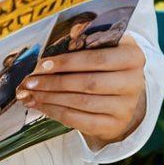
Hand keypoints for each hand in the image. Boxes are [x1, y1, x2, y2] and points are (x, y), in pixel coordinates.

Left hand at [15, 33, 146, 149]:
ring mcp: (126, 107)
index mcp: (133, 57)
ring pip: (81, 103)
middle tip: (29, 81)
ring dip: (51, 98)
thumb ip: (85, 39)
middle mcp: (134, 83)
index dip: (67, 62)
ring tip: (30, 93)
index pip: (97, 59)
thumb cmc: (106, 62)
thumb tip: (55, 41)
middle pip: (88, 83)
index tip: (42, 64)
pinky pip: (80, 120)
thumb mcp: (103, 45)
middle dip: (54, 82)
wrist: (121, 91)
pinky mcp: (114, 125)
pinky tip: (40, 105)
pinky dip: (56, 112)